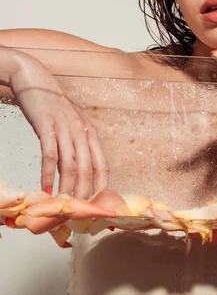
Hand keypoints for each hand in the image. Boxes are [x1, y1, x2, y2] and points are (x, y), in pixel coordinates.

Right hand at [9, 51, 108, 197]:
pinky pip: (50, 154)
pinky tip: (45, 187)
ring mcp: (65, 127)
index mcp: (90, 132)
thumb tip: (78, 174)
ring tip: (62, 205)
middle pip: (88, 169)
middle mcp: (82, 130)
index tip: (98, 205)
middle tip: (77, 213)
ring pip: (71, 164)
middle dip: (83, 193)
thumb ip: (76, 146)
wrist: (35, 81)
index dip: (102, 187)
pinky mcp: (47, 125)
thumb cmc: (53, 107)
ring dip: (67, 187)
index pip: (103, 165)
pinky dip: (49, 174)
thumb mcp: (71, 125)